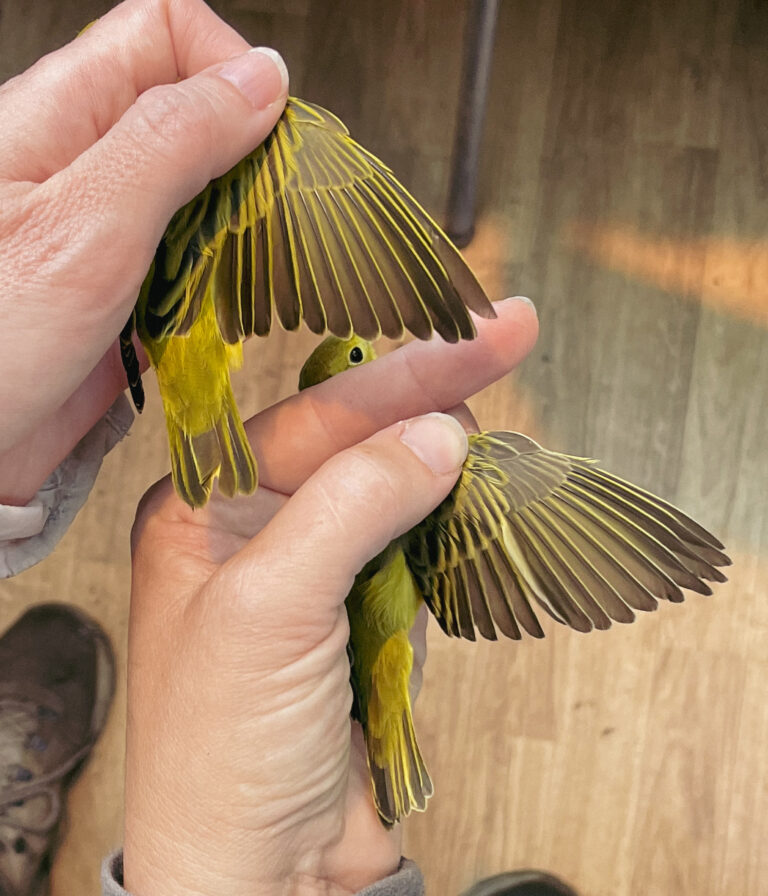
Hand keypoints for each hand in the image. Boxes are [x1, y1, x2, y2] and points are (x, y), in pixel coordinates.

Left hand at [0, 0, 288, 504]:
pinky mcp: (122, 284)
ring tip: (252, 266)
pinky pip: (193, 253)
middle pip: (196, 105)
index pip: (168, 31)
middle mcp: (84, 158)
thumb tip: (259, 76)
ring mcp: (106, 225)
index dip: (229, 68)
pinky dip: (224, 273)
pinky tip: (225, 307)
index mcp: (57, 114)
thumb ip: (171, 141)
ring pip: (204, 182)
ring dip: (244, 219)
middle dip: (252, 152)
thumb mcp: (82, 230)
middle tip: (274, 213)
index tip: (271, 139)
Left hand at [123, 297, 537, 895]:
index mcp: (204, 510)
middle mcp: (259, 529)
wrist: (263, 877)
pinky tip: (484, 495)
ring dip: (450, 460)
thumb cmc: (219, 754)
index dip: (395, 373)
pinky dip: (457, 526)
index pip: (310, 416)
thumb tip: (435, 435)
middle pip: (357, 440)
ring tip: (497, 410)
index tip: (471, 333)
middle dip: (429, 396)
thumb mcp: (267, 611)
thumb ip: (349, 508)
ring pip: (397, 490)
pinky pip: (422, 550)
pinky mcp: (366, 615)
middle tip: (501, 339)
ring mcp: (318, 572)